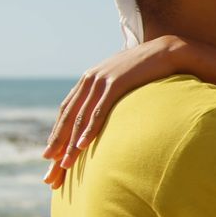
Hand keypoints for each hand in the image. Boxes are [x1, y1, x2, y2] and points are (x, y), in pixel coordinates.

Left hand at [42, 35, 185, 188]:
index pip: (67, 111)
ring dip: (71, 143)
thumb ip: (111, 91)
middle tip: (50, 165)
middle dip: (58, 143)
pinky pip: (98, 111)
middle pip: (68, 117)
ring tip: (65, 164)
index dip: (58, 133)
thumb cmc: (148, 68)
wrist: (166, 51)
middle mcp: (90, 79)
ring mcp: (101, 80)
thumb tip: (109, 108)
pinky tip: (82, 145)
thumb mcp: (124, 80)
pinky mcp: (115, 83)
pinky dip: (89, 130)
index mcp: (89, 79)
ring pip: (80, 117)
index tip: (51, 155)